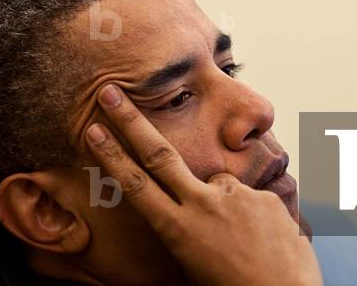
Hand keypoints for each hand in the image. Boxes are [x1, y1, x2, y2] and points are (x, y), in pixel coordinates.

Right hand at [85, 84, 322, 285]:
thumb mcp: (195, 265)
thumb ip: (189, 228)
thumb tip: (188, 210)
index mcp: (178, 229)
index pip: (135, 185)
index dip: (111, 155)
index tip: (93, 128)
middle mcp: (202, 206)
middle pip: (158, 154)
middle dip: (131, 120)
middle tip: (111, 90)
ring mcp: (234, 197)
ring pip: (219, 185)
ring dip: (224, 205)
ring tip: (243, 243)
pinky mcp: (264, 195)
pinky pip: (251, 199)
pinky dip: (253, 215)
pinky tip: (264, 241)